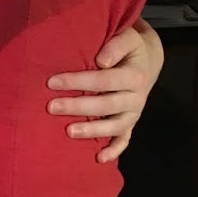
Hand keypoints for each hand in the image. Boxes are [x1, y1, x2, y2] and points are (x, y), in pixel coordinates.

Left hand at [46, 19, 163, 163]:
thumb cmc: (128, 48)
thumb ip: (116, 45)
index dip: (78, 81)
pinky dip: (114, 151)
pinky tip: (98, 159)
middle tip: (51, 107)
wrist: (146, 61)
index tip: (52, 81)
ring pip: (115, 127)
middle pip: (107, 105)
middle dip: (78, 107)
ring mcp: (134, 113)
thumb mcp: (128, 38)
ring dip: (92, 131)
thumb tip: (101, 61)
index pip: (104, 79)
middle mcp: (136, 98)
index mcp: (135, 76)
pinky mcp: (130, 123)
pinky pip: (124, 140)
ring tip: (69, 132)